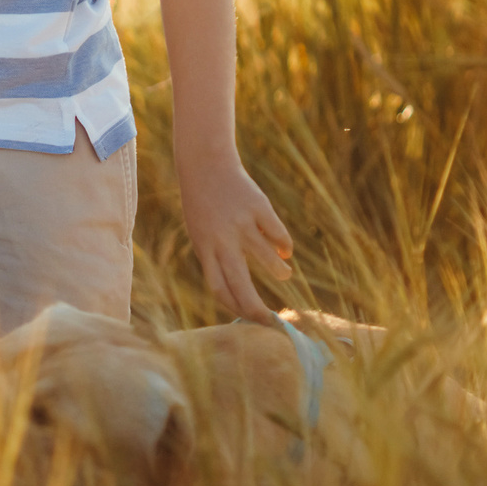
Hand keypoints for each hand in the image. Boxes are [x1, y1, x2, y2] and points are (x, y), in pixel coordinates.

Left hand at [179, 159, 293, 321]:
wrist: (206, 165)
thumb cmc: (204, 207)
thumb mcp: (202, 235)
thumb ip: (218, 261)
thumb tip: (244, 296)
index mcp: (205, 249)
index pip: (220, 289)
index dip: (237, 308)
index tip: (252, 318)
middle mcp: (222, 240)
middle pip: (241, 284)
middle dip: (257, 309)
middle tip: (271, 320)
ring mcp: (242, 224)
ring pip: (269, 261)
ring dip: (280, 272)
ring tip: (283, 273)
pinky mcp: (259, 208)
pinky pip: (279, 237)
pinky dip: (284, 247)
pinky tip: (283, 250)